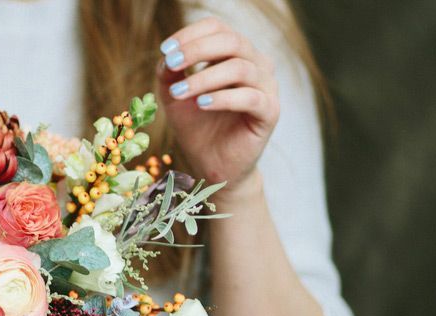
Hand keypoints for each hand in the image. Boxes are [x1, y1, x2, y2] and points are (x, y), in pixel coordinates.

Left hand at [157, 17, 279, 193]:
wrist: (213, 166)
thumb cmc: (197, 128)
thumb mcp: (175, 98)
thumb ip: (169, 75)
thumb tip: (165, 56)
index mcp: (235, 55)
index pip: (218, 28)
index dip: (191, 35)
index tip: (165, 50)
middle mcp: (255, 65)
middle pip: (232, 41)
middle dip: (196, 50)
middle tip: (171, 65)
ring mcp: (266, 87)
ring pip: (240, 67)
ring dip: (204, 78)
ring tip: (179, 93)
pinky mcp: (269, 112)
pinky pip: (250, 97)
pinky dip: (223, 98)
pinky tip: (201, 104)